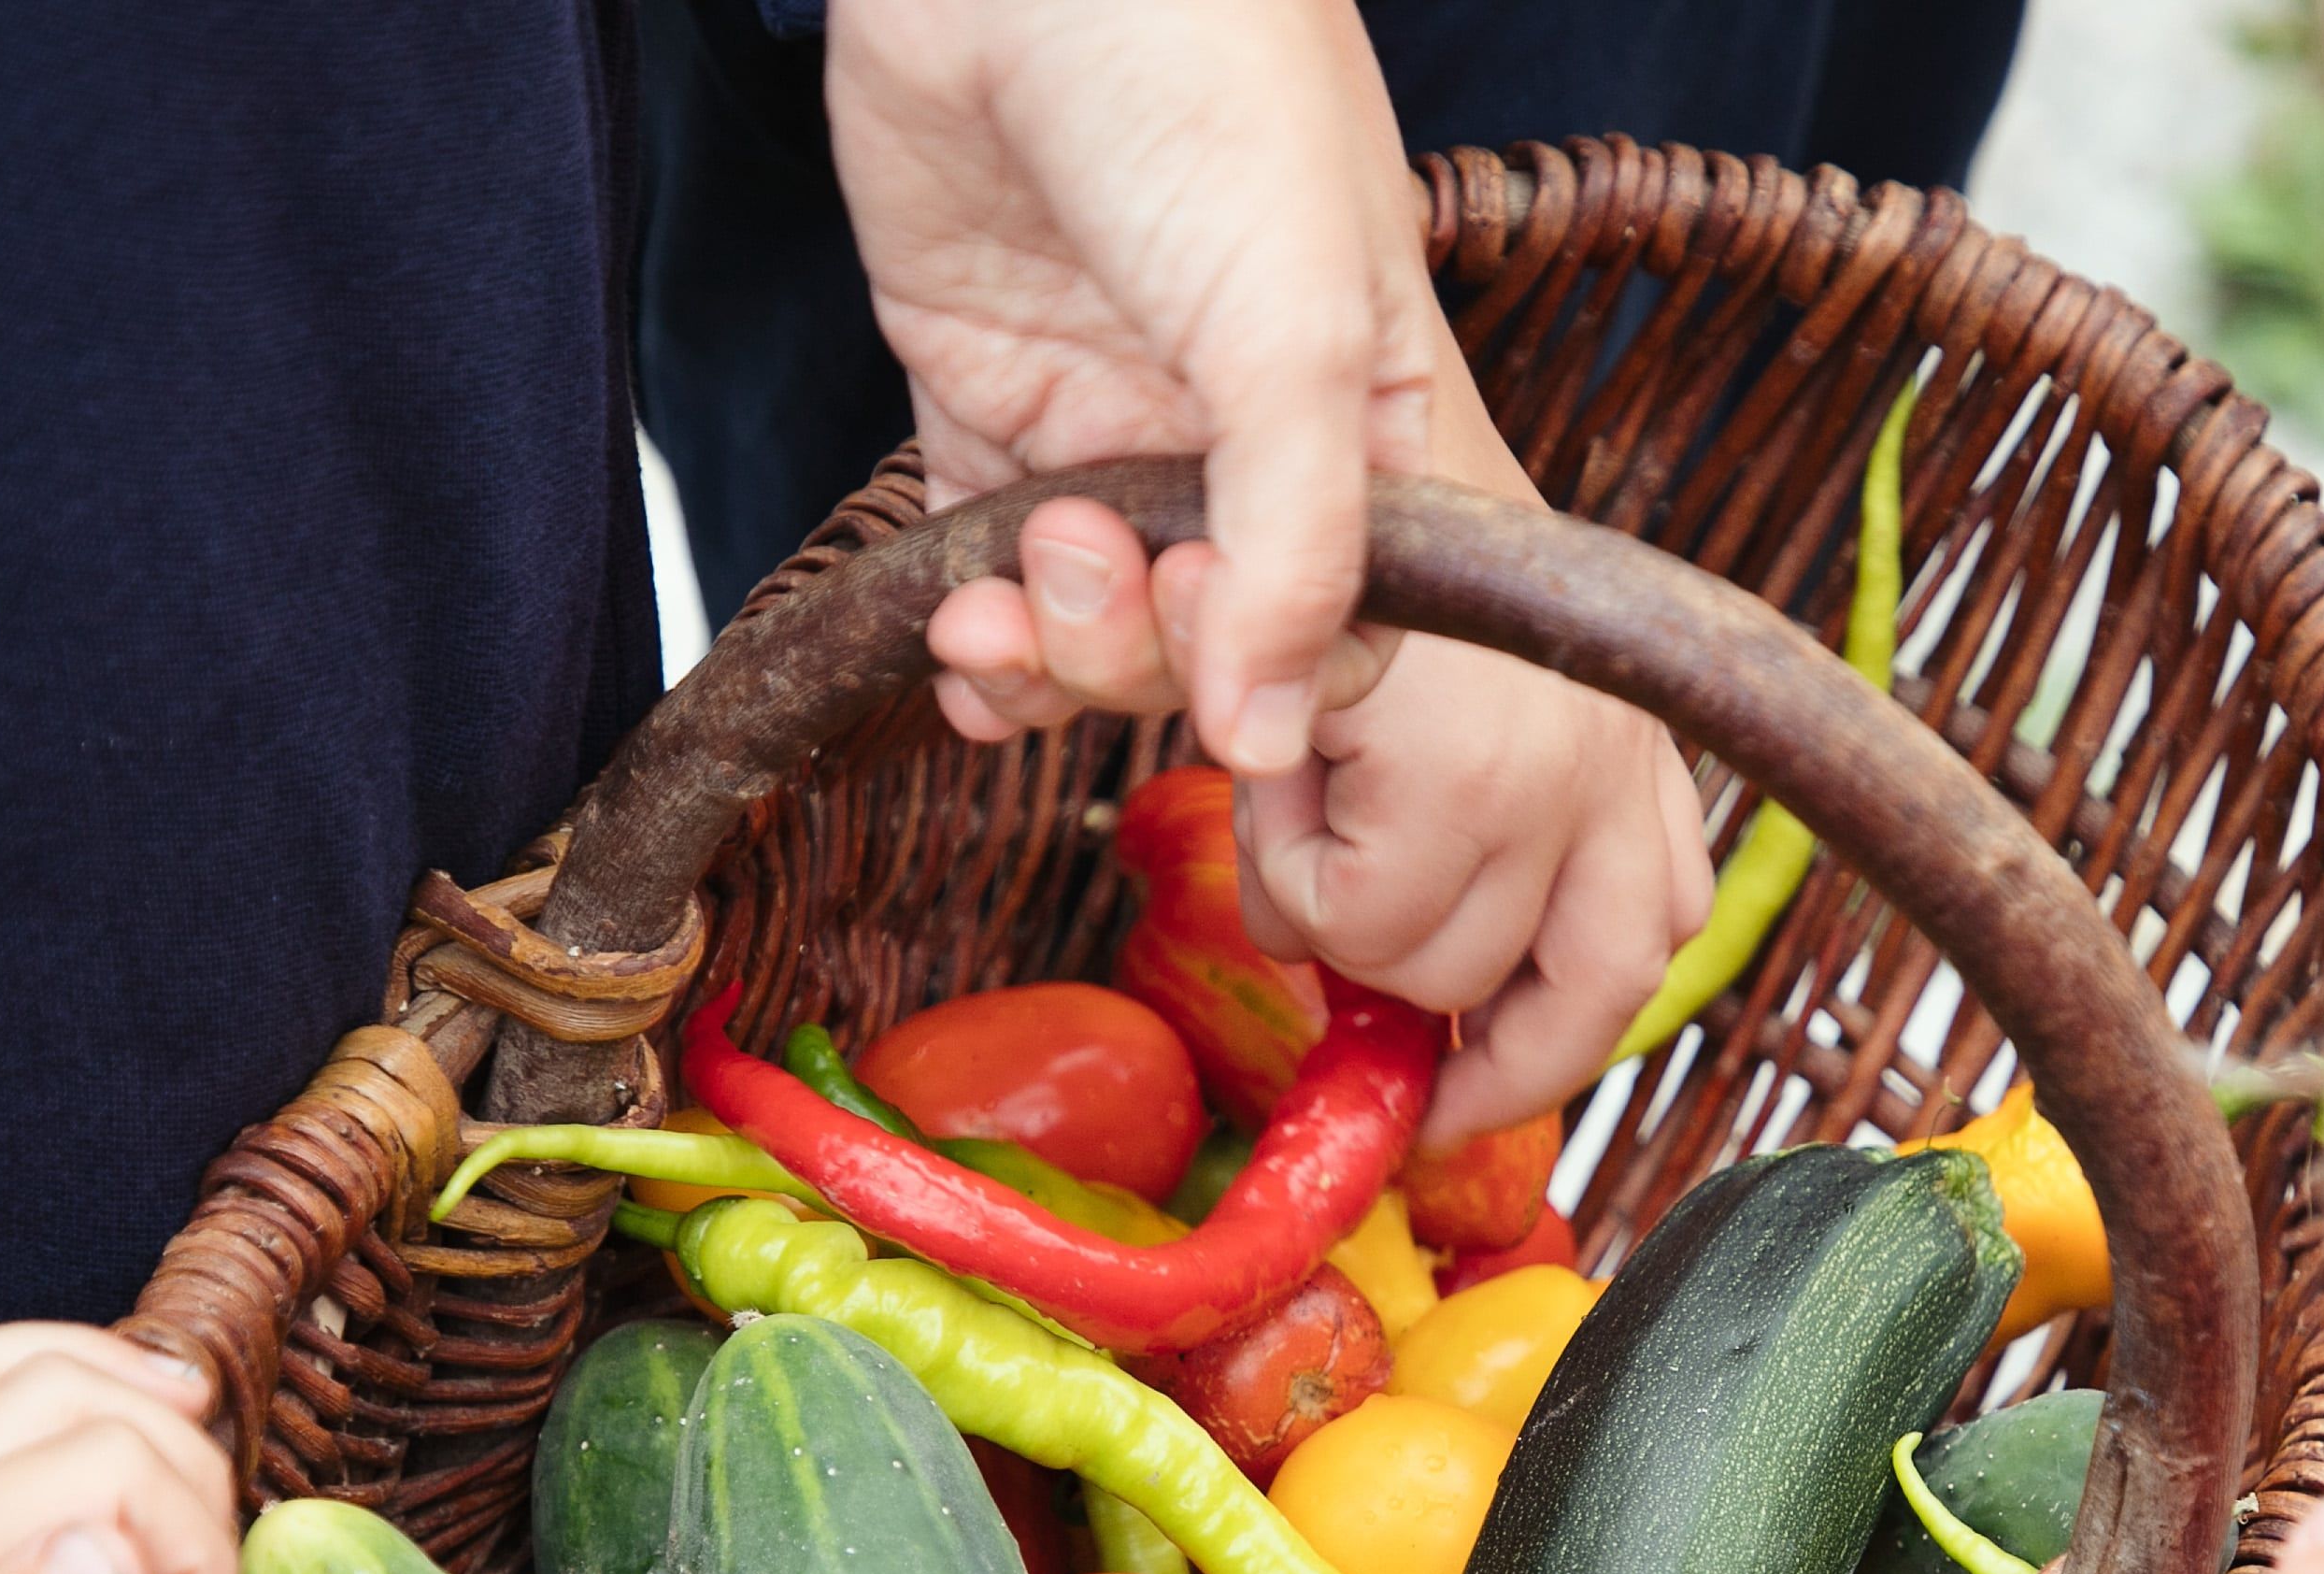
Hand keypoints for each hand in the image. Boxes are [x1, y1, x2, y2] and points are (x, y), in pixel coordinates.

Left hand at [830, 0, 1440, 774]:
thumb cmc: (1202, 84)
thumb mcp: (1296, 331)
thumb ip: (1296, 549)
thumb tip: (1269, 739)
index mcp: (1368, 417)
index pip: (1352, 622)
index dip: (1274, 662)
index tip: (1206, 616)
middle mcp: (1244, 438)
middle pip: (1209, 646)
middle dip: (1136, 648)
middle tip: (1085, 560)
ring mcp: (1111, 425)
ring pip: (1090, 627)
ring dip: (1045, 651)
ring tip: (1000, 593)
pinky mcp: (989, 402)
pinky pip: (984, 576)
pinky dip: (970, 644)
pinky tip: (955, 656)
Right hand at [922, 472, 1710, 1144]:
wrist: (1261, 376)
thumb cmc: (1302, 528)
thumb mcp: (1421, 699)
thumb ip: (1447, 827)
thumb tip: (1421, 1022)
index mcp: (1623, 724)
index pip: (1647, 944)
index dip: (1549, 1050)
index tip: (1455, 1104)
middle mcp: (1611, 742)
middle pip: (1570, 989)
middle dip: (1430, 996)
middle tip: (1335, 949)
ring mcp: (1545, 752)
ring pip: (1432, 963)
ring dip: (1330, 910)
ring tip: (1279, 797)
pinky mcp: (1460, 760)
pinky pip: (1355, 912)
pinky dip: (1288, 870)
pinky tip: (1260, 768)